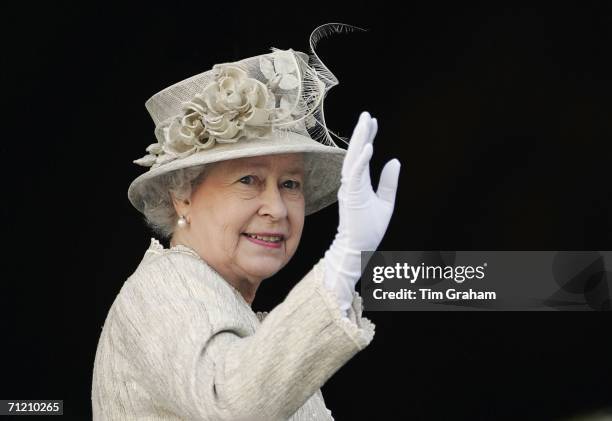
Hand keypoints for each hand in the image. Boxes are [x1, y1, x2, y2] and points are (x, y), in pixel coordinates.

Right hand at [323, 111, 400, 315]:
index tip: (372, 121)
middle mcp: (352, 183)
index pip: (362, 155)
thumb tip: (395, 161)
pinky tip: (368, 147)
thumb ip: (389, 182)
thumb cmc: (369, 229)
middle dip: (361, 133)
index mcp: (359, 183)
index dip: (367, 137)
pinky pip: (356, 174)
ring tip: (365, 123)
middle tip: (366, 115)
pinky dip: (361, 160)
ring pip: (353, 159)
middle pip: (355, 152)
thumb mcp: (386, 202)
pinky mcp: (351, 196)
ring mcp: (350, 189)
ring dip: (359, 140)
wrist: (359, 249)